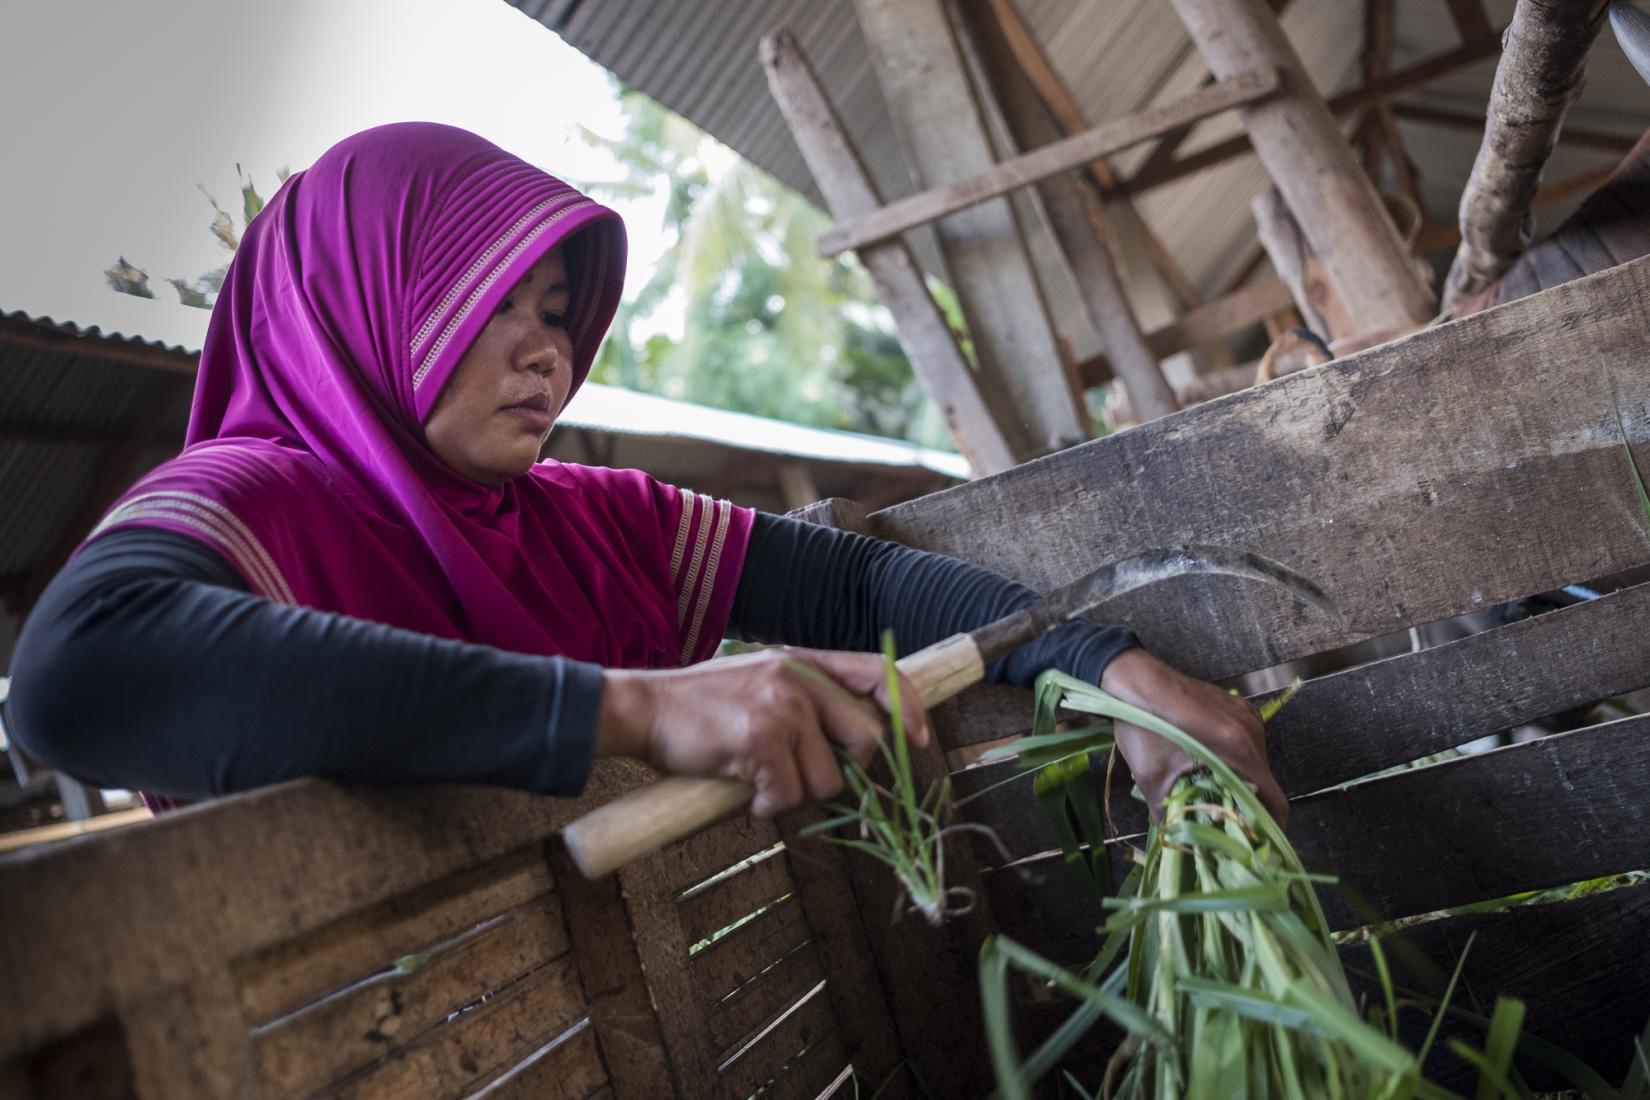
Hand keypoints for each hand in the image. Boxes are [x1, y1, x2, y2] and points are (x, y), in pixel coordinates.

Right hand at [597, 648, 931, 816]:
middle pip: (866, 741)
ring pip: (827, 781)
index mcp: (803, 661)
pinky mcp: (762, 740)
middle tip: (804, 780)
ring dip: (796, 794)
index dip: (909, 707)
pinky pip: (788, 797)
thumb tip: (849, 747)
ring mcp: (783, 709)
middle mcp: (800, 680)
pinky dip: (766, 807)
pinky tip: (741, 789)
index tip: (919, 740)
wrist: (643, 708)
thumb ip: (804, 700)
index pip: (879, 673)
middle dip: (845, 774)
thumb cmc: (699, 706)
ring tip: (759, 780)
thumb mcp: (759, 681)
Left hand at [1099, 647, 1286, 825]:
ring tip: (1215, 792)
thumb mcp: (1153, 776)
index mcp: (1240, 749)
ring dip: (1242, 780)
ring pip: (1256, 761)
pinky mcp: (1237, 706)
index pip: (1277, 800)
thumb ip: (1170, 814)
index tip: (1259, 844)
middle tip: (1228, 821)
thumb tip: (1178, 839)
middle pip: (1266, 782)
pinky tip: (1209, 762)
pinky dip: (1235, 758)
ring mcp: (1246, 715)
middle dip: (1250, 805)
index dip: (1271, 828)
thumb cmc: (1144, 725)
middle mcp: (1252, 730)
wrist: (1136, 681)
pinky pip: (1246, 741)